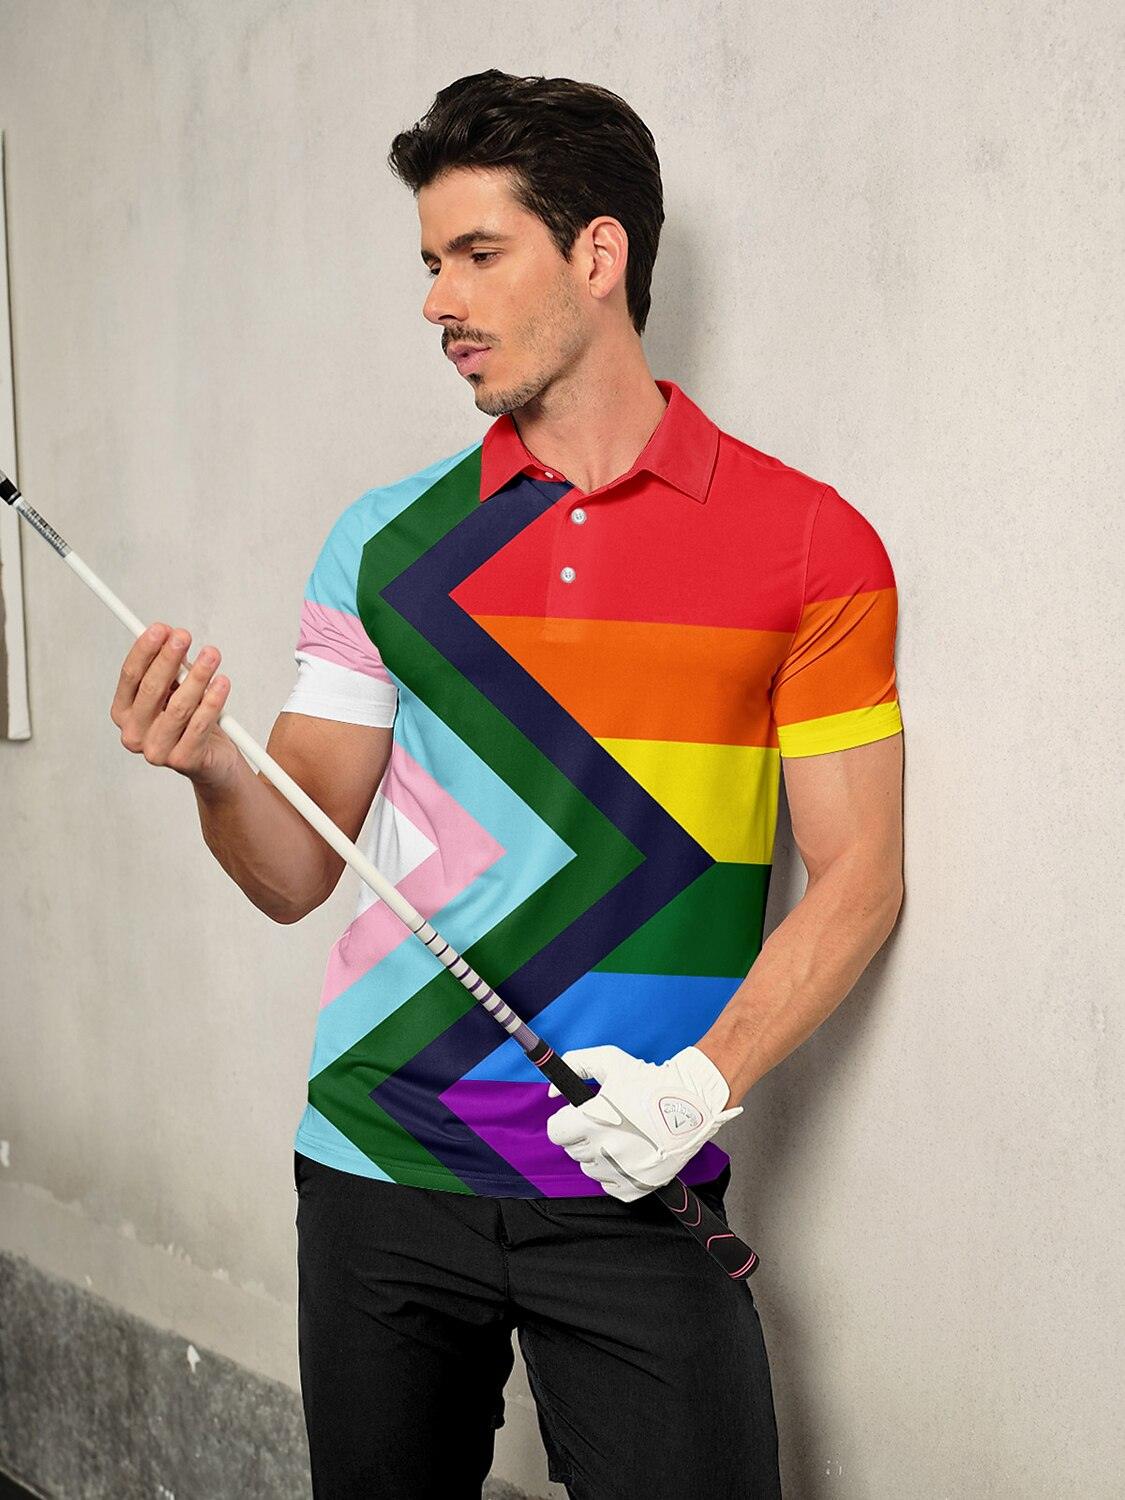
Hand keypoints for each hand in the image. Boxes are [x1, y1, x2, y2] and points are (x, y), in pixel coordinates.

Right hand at [110, 622, 239, 791]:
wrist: (213, 760)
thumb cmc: (190, 720)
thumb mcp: (176, 688)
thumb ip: (170, 666)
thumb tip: (170, 634)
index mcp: (124, 712)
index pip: (130, 676)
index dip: (144, 650)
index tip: (160, 629)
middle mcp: (134, 734)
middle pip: (151, 689)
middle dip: (169, 658)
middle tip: (184, 636)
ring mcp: (156, 751)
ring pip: (178, 706)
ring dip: (197, 676)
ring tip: (211, 655)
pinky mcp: (183, 760)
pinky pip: (199, 725)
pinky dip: (212, 702)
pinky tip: (222, 684)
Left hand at [545, 1044, 742, 1201]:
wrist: (693, 1103)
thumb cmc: (651, 1081)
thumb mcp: (610, 1060)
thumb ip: (576, 1065)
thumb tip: (552, 1092)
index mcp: (592, 1120)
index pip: (556, 1132)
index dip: (565, 1121)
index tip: (576, 1116)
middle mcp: (604, 1149)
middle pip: (573, 1150)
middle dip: (583, 1135)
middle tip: (605, 1122)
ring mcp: (621, 1171)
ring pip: (591, 1169)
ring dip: (599, 1155)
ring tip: (621, 1136)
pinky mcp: (637, 1186)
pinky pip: (611, 1186)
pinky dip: (615, 1174)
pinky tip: (630, 1154)